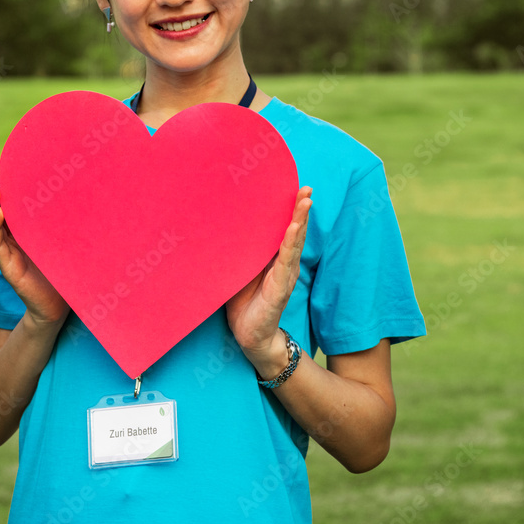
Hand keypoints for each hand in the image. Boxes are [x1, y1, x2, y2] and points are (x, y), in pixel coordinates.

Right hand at [0, 170, 69, 330]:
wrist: (58, 306)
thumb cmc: (63, 273)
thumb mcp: (63, 243)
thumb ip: (63, 224)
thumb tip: (83, 196)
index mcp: (24, 233)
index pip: (12, 206)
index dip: (7, 188)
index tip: (5, 168)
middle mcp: (13, 240)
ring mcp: (8, 253)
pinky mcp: (8, 266)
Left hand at [226, 187, 311, 374]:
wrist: (251, 336)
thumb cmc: (245, 304)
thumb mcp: (239, 274)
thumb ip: (238, 255)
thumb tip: (218, 231)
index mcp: (275, 260)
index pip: (284, 230)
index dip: (290, 211)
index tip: (294, 188)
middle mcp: (284, 265)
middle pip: (295, 231)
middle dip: (300, 209)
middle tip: (306, 187)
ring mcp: (285, 275)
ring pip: (295, 242)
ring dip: (300, 220)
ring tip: (306, 200)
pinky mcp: (280, 287)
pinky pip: (286, 261)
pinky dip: (291, 243)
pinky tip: (295, 228)